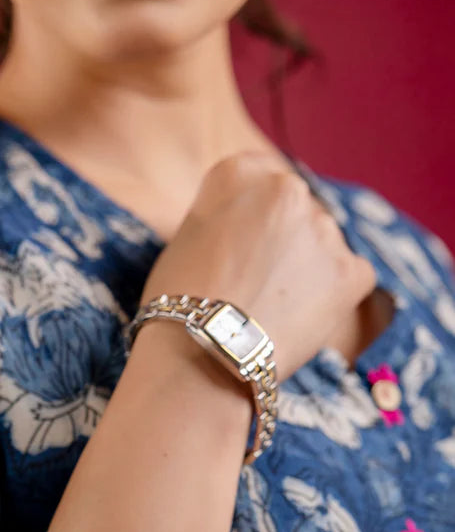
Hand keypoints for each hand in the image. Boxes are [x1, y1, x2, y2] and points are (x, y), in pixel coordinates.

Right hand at [137, 150, 376, 382]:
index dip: (250, 221)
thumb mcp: (186, 239)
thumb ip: (223, 217)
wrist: (202, 358)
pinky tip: (297, 321)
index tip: (239, 250)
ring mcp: (325, 228)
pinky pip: (351, 277)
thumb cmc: (178, 305)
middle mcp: (287, 187)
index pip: (258, 181)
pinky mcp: (353, 271)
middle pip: (295, 209)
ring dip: (306, 269)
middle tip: (256, 285)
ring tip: (272, 310)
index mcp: (239, 173)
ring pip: (322, 243)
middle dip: (282, 241)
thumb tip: (247, 229)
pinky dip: (332, 298)